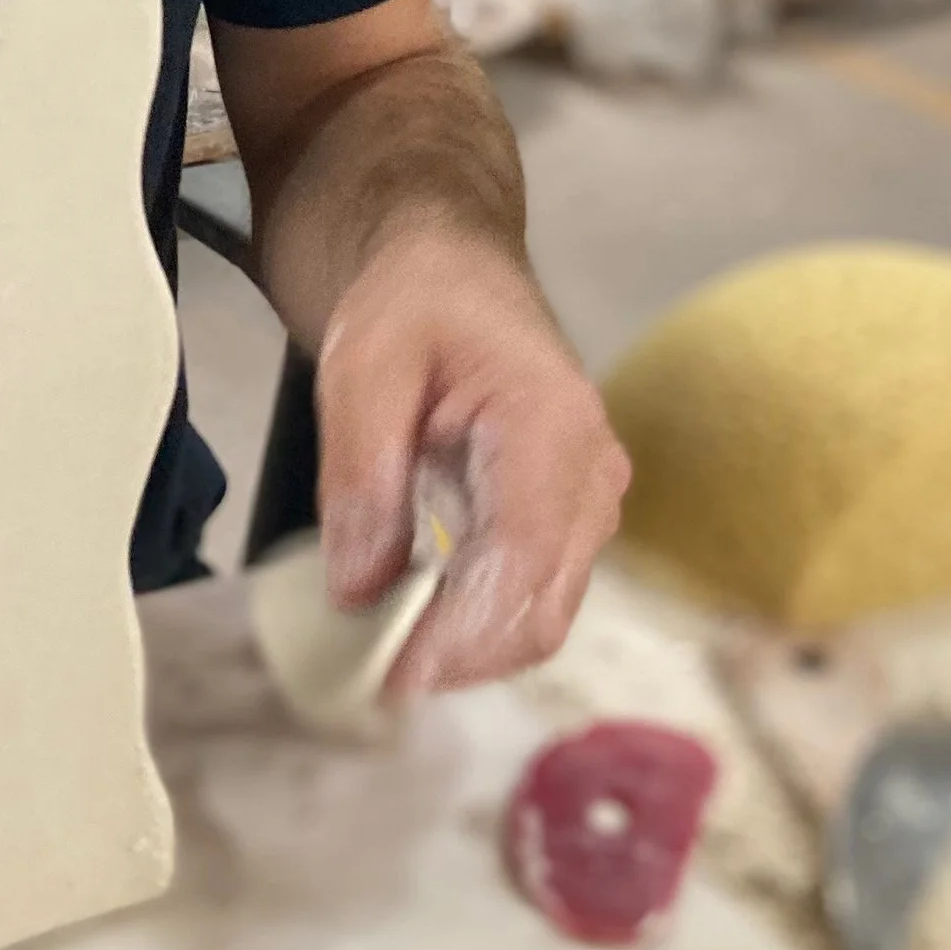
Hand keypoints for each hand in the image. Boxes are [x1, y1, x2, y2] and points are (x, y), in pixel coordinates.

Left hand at [313, 228, 627, 695]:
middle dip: (458, 657)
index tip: (392, 677)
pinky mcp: (569, 521)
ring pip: (540, 615)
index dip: (461, 635)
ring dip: (466, 649)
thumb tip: (358, 590)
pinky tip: (413, 624)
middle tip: (370, 678)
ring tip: (382, 655)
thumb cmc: (414, 305)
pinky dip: (476, 625)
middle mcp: (592, 475)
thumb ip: (362, 473)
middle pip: (540, 608)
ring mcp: (590, 503)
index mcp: (552, 426)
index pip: (520, 560)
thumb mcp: (363, 366)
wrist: (454, 271)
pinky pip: (532, 596)